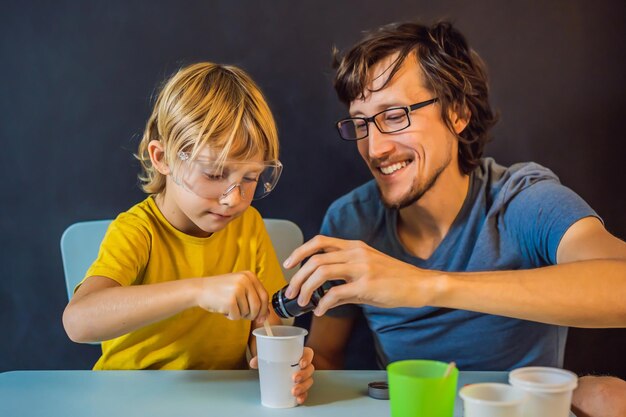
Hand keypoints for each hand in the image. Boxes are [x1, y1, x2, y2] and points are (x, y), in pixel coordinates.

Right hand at [195, 271, 268, 320]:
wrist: (200, 289)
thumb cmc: (220, 290)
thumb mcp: (239, 286)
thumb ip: (252, 296)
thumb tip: (265, 314)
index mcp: (250, 275)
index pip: (264, 295)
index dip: (264, 309)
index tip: (262, 317)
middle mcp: (245, 281)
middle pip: (258, 305)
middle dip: (253, 315)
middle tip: (246, 317)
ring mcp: (238, 290)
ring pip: (247, 312)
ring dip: (239, 314)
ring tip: (229, 306)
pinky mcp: (230, 301)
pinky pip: (237, 316)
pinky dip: (231, 316)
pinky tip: (223, 308)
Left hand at [249, 347, 314, 403]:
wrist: (275, 369)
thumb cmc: (277, 360)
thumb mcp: (269, 357)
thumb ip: (261, 358)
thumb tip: (253, 363)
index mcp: (299, 355)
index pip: (308, 354)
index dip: (307, 358)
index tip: (301, 363)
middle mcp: (304, 366)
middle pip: (310, 369)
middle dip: (304, 374)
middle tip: (294, 378)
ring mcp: (304, 377)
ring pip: (309, 381)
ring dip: (303, 387)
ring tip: (294, 391)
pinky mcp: (302, 387)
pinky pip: (306, 392)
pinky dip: (303, 396)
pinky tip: (298, 399)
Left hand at [283, 235, 434, 314]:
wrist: (420, 285)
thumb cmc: (396, 279)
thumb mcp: (368, 272)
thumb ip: (345, 281)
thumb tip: (325, 298)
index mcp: (355, 247)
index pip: (320, 241)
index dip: (300, 251)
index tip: (288, 264)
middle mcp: (356, 253)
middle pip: (315, 258)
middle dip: (298, 277)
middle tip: (291, 292)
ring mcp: (361, 268)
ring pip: (321, 272)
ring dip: (306, 288)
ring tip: (302, 302)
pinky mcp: (367, 285)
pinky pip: (336, 293)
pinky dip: (323, 303)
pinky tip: (321, 311)